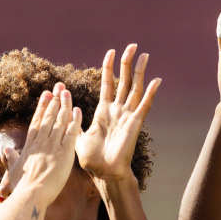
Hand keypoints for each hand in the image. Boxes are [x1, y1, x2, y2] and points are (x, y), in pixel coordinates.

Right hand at [14, 85, 81, 208]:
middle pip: (49, 116)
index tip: (46, 95)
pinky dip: (74, 121)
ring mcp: (52, 146)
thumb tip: (5, 149)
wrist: (31, 195)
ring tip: (67, 92)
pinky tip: (77, 110)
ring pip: (59, 121)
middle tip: (59, 86)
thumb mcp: (13, 170)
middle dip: (54, 100)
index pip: (37, 121)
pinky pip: (70, 133)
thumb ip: (11, 158)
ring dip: (64, 105)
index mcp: (30, 145)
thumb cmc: (21, 187)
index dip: (42, 107)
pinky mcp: (64, 154)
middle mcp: (41, 142)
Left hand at [76, 45, 158, 184]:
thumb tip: (64, 104)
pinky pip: (144, 106)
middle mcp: (117, 110)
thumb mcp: (76, 135)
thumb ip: (72, 119)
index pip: (107, 83)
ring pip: (135, 89)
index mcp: (104, 111)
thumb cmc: (92, 158)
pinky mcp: (135, 124)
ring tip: (144, 55)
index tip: (110, 51)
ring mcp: (127, 116)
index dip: (108, 67)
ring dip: (139, 72)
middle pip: (124, 81)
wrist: (104, 173)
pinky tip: (157, 80)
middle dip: (127, 63)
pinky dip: (151, 93)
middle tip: (131, 45)